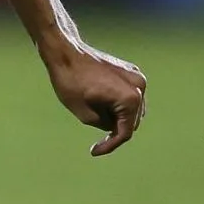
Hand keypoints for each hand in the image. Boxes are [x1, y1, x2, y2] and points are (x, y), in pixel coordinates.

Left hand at [42, 39, 147, 155]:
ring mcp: (137, 76)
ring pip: (131, 109)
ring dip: (116, 116)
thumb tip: (115, 126)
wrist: (64, 51)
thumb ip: (104, 126)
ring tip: (93, 112)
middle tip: (94, 135)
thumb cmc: (70, 81)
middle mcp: (139, 86)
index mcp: (130, 98)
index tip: (94, 151)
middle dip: (114, 129)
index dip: (110, 145)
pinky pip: (128, 95)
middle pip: (131, 121)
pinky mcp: (131, 71)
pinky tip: (98, 101)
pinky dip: (117, 103)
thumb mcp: (84, 114)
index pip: (125, 132)